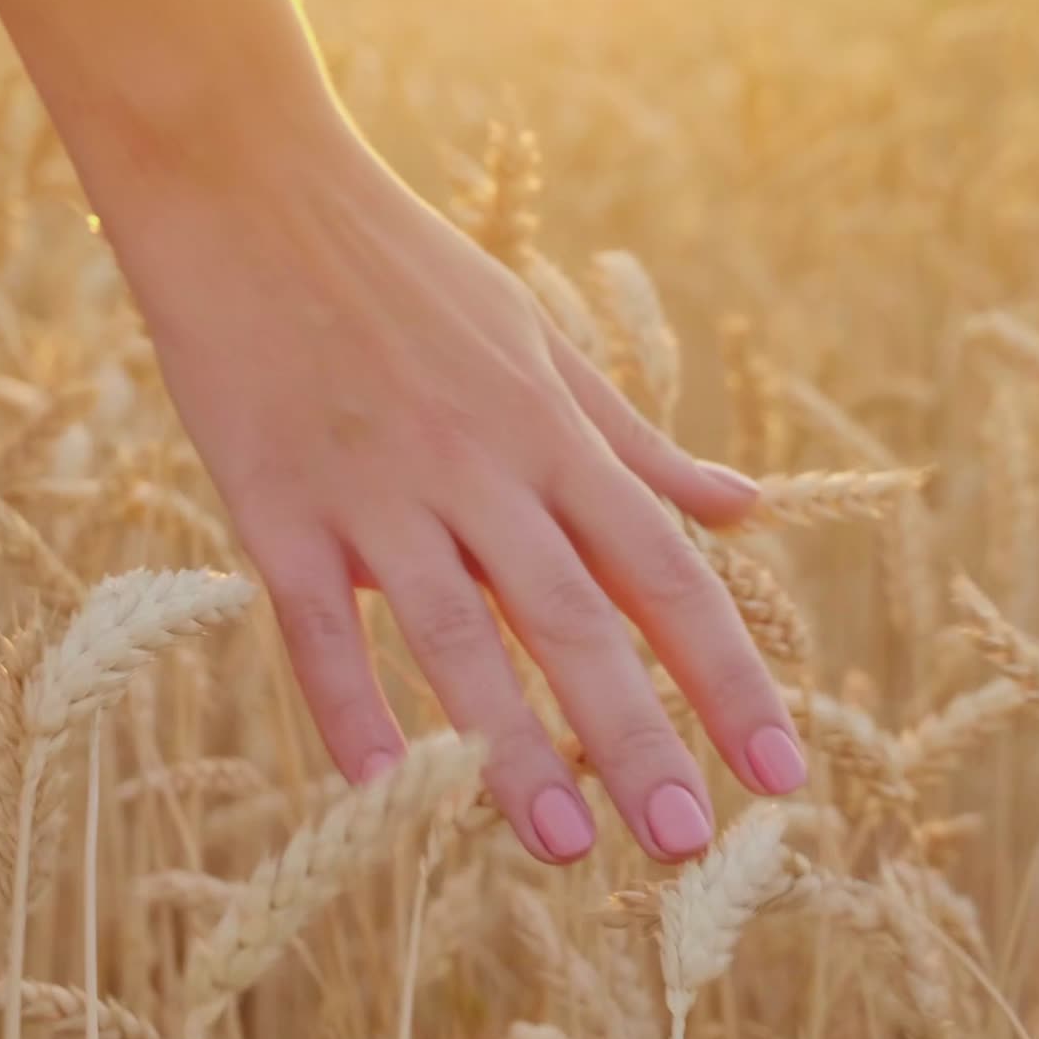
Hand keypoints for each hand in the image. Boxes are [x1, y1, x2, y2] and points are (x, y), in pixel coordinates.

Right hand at [113, 136, 805, 864]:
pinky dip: (343, 705)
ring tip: (558, 846)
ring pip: (454, 632)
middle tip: (687, 847)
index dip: (729, 675)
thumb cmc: (410, 271)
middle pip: (577, 617)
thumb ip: (637, 441)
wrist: (258, 191)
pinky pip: (314, 621)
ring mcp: (376, 486)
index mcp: (552, 431)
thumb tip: (743, 510)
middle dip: (638, 735)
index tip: (780, 772)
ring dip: (505, 744)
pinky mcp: (275, 501)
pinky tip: (377, 791)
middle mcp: (480, 465)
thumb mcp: (544, 341)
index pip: (664, 568)